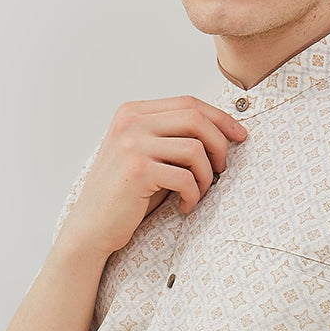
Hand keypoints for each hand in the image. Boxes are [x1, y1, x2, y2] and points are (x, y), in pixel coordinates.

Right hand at [63, 96, 247, 257]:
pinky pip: (186, 177)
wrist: (91, 227)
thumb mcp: (146, 154)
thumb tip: (222, 130)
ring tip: (198, 192)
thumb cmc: (125, 194)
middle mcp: (130, 122)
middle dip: (219, 143)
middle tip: (222, 167)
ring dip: (206, 175)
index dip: (220, 118)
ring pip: (195, 149)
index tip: (238, 135)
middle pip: (195, 118)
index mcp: (132, 112)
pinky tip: (185, 205)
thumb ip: (171, 136)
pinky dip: (194, 194)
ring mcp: (132, 144)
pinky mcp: (138, 170)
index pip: (188, 103)